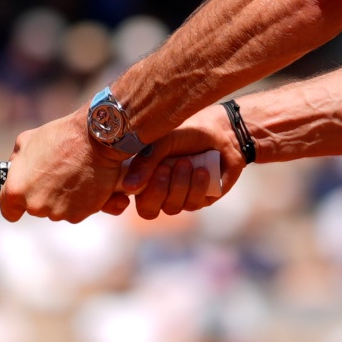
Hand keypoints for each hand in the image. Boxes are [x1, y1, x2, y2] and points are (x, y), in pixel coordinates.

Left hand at [0, 110, 131, 221]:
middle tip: (54, 175)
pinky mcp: (78, 215)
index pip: (9, 212)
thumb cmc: (60, 136)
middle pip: (35, 208)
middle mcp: (35, 206)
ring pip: (55, 210)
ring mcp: (57, 213)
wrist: (95, 139)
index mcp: (16, 190)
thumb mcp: (26, 141)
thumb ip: (16, 162)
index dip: (14, 206)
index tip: (21, 201)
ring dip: (61, 198)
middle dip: (42, 195)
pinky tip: (82, 182)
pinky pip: (75, 211)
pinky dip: (79, 201)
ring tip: (71, 175)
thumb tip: (15, 170)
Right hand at [120, 122, 238, 217]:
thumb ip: (145, 162)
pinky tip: (203, 171)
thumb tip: (128, 187)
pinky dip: (197, 187)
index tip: (131, 188)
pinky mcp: (199, 199)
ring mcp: (179, 197)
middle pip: (148, 210)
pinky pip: (193, 204)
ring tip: (187, 162)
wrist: (222, 131)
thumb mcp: (161, 141)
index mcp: (142, 176)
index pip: (122, 199)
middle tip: (165, 168)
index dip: (119, 202)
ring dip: (180, 185)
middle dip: (157, 190)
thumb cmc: (187, 132)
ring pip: (172, 207)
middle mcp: (158, 190)